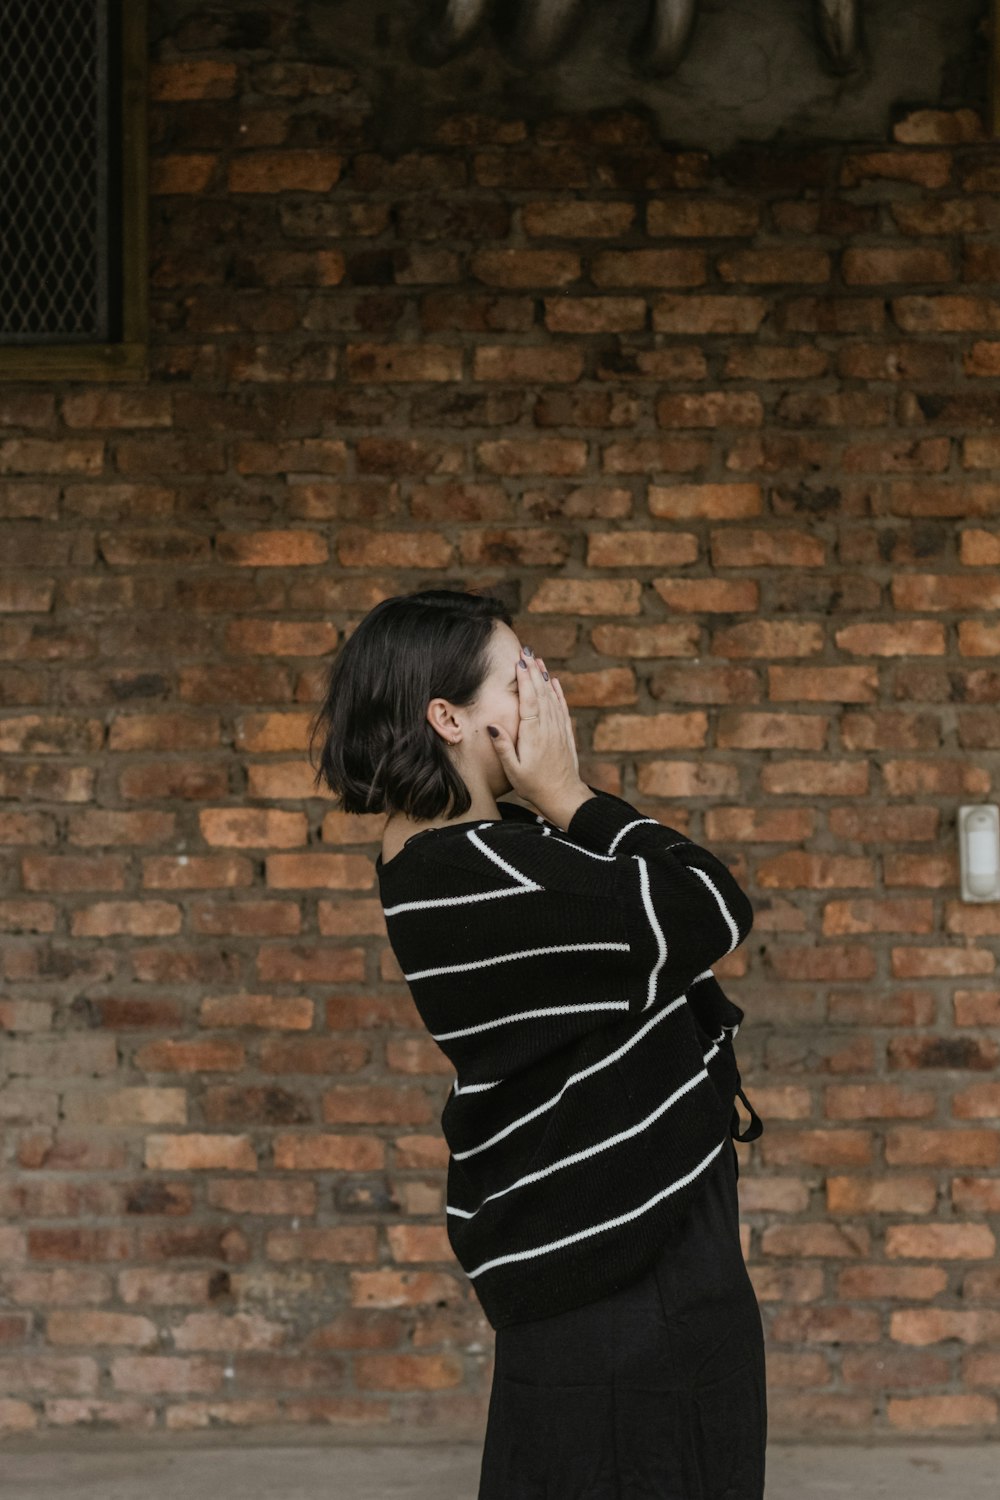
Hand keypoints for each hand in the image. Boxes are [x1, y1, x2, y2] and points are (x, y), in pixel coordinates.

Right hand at [487, 649, 585, 815]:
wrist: (564, 797)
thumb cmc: (534, 786)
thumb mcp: (513, 771)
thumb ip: (504, 747)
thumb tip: (493, 725)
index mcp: (534, 735)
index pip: (529, 700)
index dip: (524, 680)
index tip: (519, 662)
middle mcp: (548, 728)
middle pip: (541, 693)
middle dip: (533, 671)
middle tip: (525, 651)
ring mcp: (558, 729)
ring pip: (552, 697)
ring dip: (544, 677)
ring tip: (537, 660)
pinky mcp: (565, 734)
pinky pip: (561, 708)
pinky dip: (558, 693)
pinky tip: (554, 682)